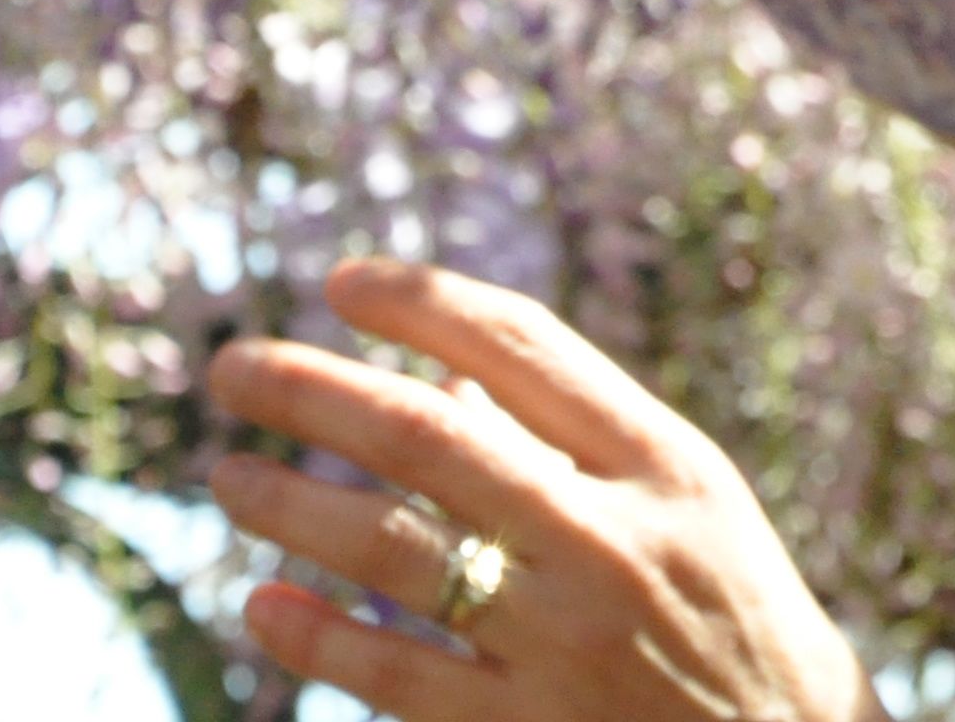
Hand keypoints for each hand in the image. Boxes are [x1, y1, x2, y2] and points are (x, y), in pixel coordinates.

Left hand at [204, 255, 883, 721]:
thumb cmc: (727, 608)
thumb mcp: (688, 502)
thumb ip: (578, 440)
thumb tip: (440, 378)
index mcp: (665, 461)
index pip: (526, 347)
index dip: (423, 304)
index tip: (340, 281)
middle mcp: (615, 538)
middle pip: (433, 437)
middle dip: (315, 391)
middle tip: (232, 366)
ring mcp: (566, 638)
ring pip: (393, 550)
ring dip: (289, 504)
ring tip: (226, 474)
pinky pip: (394, 673)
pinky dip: (316, 636)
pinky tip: (259, 604)